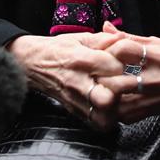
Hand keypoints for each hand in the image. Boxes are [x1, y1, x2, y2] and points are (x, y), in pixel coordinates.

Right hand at [6, 32, 124, 129]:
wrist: (32, 64)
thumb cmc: (59, 49)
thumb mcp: (80, 37)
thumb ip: (104, 39)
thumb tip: (124, 38)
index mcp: (80, 60)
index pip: (112, 67)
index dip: (123, 64)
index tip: (125, 61)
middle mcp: (77, 82)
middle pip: (106, 98)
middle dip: (121, 91)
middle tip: (127, 83)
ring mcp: (75, 99)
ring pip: (102, 114)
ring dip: (116, 107)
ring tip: (120, 96)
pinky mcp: (74, 110)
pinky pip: (97, 122)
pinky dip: (107, 117)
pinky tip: (111, 107)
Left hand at [96, 22, 159, 122]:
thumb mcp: (156, 41)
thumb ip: (128, 37)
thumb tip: (106, 27)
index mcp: (154, 55)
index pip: (119, 50)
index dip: (104, 50)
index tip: (98, 52)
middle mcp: (152, 77)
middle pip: (113, 79)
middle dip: (98, 76)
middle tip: (90, 73)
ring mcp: (151, 97)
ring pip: (116, 100)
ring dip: (103, 94)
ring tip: (97, 88)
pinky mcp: (151, 111)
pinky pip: (124, 115)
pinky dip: (113, 109)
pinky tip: (110, 101)